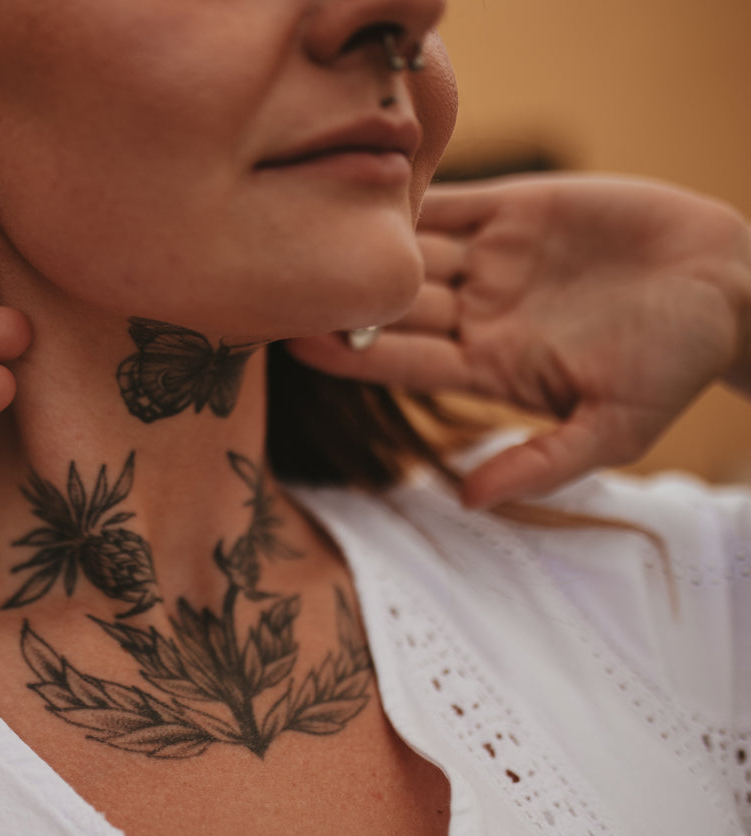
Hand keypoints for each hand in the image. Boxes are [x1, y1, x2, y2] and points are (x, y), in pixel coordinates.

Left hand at [287, 174, 750, 507]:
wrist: (732, 289)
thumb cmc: (675, 368)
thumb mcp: (614, 431)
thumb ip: (542, 464)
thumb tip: (470, 502)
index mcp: (486, 364)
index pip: (402, 360)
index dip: (352, 352)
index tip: (297, 344)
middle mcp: (476, 311)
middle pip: (392, 303)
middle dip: (341, 294)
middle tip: (279, 281)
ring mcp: (492, 257)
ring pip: (411, 248)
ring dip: (365, 241)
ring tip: (308, 226)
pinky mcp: (516, 206)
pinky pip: (453, 196)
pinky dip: (414, 190)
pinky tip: (368, 183)